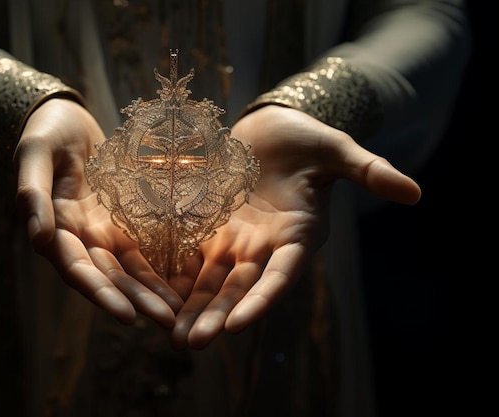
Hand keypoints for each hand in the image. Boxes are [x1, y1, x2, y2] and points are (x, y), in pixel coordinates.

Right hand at [14, 99, 183, 327]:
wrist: (66, 119)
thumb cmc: (45, 132)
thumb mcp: (35, 154)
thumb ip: (33, 193)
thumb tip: (38, 240)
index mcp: (56, 228)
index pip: (77, 268)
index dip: (100, 292)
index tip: (126, 316)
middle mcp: (81, 237)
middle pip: (109, 275)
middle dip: (136, 300)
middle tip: (167, 321)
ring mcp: (104, 229)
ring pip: (130, 266)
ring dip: (152, 290)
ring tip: (179, 310)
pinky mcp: (124, 218)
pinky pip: (145, 243)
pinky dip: (161, 262)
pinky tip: (185, 277)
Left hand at [169, 105, 420, 348]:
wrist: (273, 129)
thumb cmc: (309, 140)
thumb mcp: (338, 151)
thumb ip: (368, 171)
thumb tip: (414, 193)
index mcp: (296, 235)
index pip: (280, 274)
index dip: (262, 299)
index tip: (238, 325)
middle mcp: (263, 244)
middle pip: (238, 286)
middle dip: (214, 315)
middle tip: (189, 345)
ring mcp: (233, 236)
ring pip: (208, 277)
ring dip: (188, 305)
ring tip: (165, 333)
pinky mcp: (207, 222)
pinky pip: (186, 250)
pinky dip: (170, 271)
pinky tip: (149, 290)